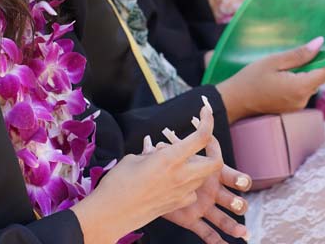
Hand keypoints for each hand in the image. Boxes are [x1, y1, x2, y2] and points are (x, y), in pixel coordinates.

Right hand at [73, 99, 224, 243]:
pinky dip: (187, 183)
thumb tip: (154, 148)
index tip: (206, 110)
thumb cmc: (117, 183)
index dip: (208, 120)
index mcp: (170, 159)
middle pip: (214, 162)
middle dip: (212, 150)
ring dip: (196, 165)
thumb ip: (150, 153)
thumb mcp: (133, 159)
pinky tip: (174, 181)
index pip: (201, 137)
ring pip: (203, 176)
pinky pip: (192, 191)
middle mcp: (181, 176)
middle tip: (198, 143)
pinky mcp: (177, 205)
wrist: (111, 215)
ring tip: (177, 161)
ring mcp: (181, 193)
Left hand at [162, 123, 251, 241]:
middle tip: (238, 205)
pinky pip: (207, 232)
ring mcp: (205, 205)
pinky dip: (217, 241)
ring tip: (242, 232)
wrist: (158, 178)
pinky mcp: (192, 219)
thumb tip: (161, 142)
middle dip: (236, 201)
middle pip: (229, 196)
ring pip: (222, 216)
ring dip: (233, 224)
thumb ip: (172, 147)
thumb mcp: (172, 152)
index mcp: (211, 171)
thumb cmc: (170, 160)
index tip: (243, 182)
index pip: (228, 173)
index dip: (237, 177)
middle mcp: (212, 189)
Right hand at [218, 36, 324, 118]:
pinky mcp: (292, 108)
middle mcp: (303, 99)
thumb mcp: (274, 61)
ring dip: (305, 71)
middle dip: (315, 62)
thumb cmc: (250, 79)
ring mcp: (298, 106)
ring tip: (288, 62)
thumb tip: (320, 43)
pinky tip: (283, 74)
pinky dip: (298, 80)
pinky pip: (302, 90)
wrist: (234, 102)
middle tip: (301, 49)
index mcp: (301, 87)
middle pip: (320, 77)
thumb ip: (299, 54)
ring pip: (311, 83)